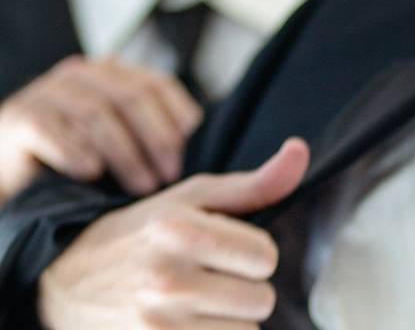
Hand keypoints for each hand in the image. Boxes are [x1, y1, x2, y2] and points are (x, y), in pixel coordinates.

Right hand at [0, 56, 201, 205]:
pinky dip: (74, 151)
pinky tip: (92, 173)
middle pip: (131, 98)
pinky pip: (50, 128)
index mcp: (110, 73)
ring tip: (142, 186)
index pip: (155, 83)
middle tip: (169, 176)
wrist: (12, 179)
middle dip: (157, 139)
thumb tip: (196, 133)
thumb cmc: (75, 162)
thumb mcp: (118, 139)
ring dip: (125, 154)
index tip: (191, 146)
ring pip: (96, 114)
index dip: (177, 113)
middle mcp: (79, 75)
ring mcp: (45, 92)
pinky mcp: (17, 116)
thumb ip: (150, 128)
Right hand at [38, 138, 309, 329]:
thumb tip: (300, 150)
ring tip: (197, 304)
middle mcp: (166, 279)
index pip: (266, 256)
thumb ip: (255, 183)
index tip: (224, 250)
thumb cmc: (144, 233)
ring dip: (230, 322)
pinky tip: (187, 325)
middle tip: (210, 279)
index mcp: (179, 230)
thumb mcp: (192, 198)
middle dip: (244, 289)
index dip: (252, 253)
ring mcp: (155, 324)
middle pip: (260, 300)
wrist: (65, 281)